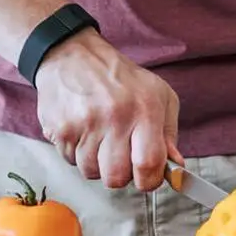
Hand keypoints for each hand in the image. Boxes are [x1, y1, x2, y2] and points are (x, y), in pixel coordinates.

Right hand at [33, 30, 181, 192]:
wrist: (71, 54)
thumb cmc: (118, 77)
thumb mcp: (157, 94)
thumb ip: (168, 133)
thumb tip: (175, 166)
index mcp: (144, 109)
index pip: (149, 164)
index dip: (149, 180)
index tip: (146, 177)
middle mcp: (114, 117)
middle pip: (117, 177)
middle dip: (120, 174)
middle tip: (119, 155)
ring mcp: (84, 124)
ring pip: (91, 172)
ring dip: (96, 163)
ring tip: (98, 138)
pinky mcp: (60, 128)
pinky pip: (70, 160)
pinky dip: (76, 153)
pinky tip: (82, 131)